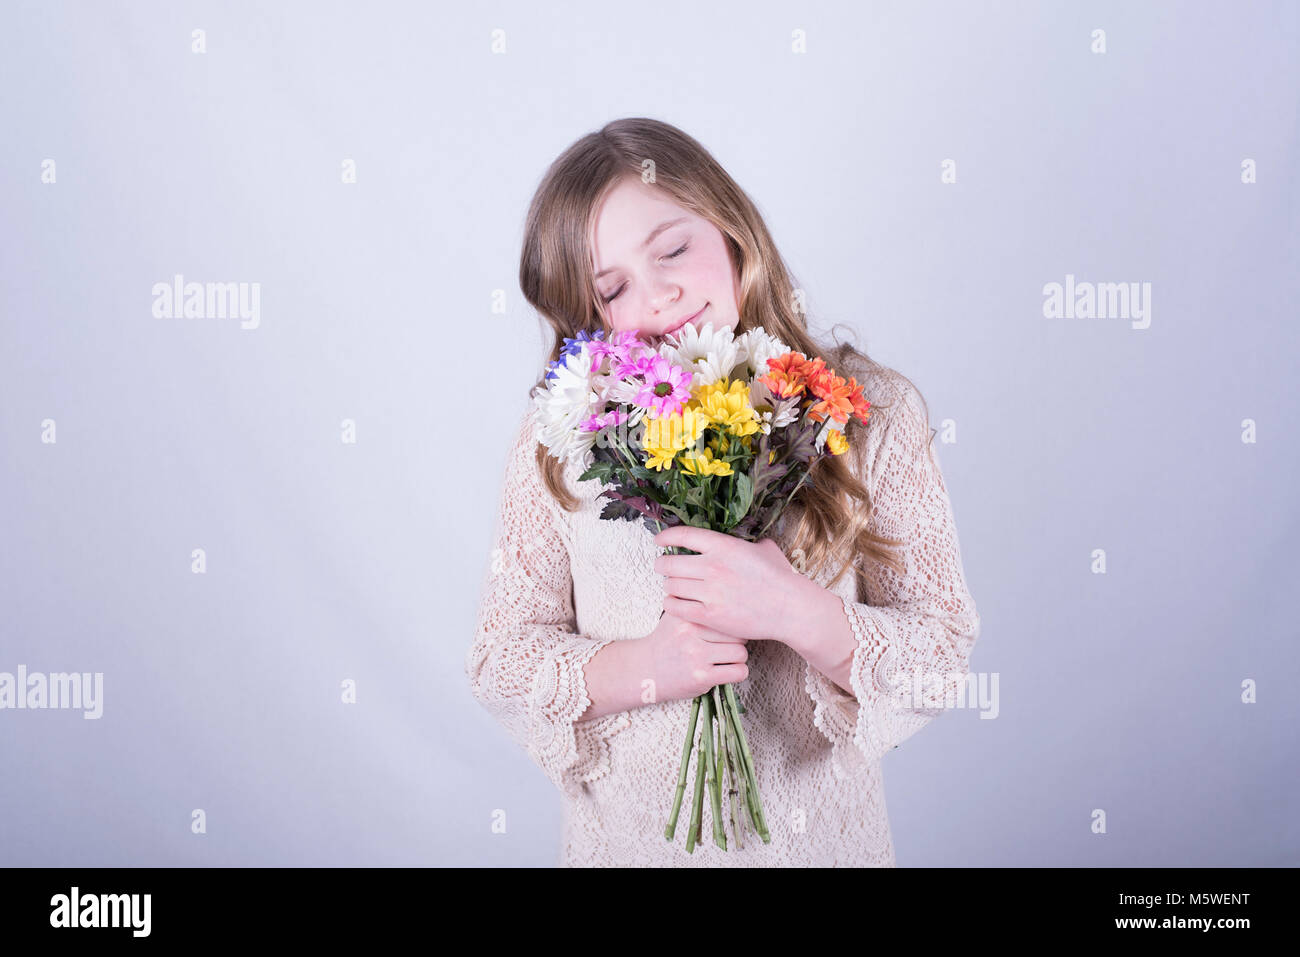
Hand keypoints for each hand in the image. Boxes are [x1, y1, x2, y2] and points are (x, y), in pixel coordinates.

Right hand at [638, 610, 748, 703]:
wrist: (645, 669)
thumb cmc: (665, 643)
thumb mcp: (674, 616)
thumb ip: (692, 602)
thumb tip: (719, 590)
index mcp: (686, 616)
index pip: (725, 615)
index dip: (731, 624)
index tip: (728, 630)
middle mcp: (690, 634)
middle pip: (737, 633)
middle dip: (737, 641)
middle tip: (729, 645)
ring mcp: (695, 656)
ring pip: (741, 653)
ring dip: (738, 658)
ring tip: (728, 659)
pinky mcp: (701, 677)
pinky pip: (738, 672)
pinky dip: (738, 672)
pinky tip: (728, 671)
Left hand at [652, 525, 810, 648]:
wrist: (790, 608)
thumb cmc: (781, 578)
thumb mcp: (765, 549)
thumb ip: (748, 542)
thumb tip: (746, 538)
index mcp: (723, 546)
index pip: (683, 535)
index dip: (666, 537)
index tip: (659, 541)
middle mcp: (712, 566)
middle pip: (669, 563)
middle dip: (662, 564)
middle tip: (662, 567)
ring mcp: (710, 592)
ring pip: (671, 585)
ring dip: (668, 585)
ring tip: (671, 586)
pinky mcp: (709, 615)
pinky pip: (676, 607)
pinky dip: (671, 603)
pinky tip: (673, 602)